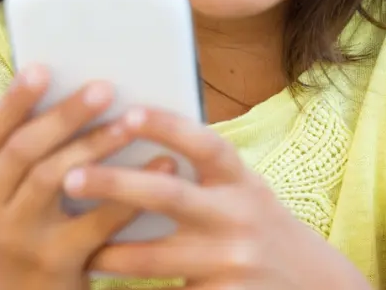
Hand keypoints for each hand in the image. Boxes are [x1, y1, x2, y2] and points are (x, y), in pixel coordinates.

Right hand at [0, 65, 173, 289]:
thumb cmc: (20, 238)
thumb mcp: (5, 199)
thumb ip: (25, 160)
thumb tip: (72, 96)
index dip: (14, 100)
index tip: (42, 69)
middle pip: (24, 150)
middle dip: (64, 115)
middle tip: (103, 87)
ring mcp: (20, 234)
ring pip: (54, 179)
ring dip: (94, 145)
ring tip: (131, 120)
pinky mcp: (56, 261)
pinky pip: (95, 222)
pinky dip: (129, 192)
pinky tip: (160, 167)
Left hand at [69, 108, 368, 288]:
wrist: (316, 286)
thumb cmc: (255, 225)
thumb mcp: (241, 191)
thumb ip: (198, 170)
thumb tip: (124, 131)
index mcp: (241, 181)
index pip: (205, 145)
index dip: (167, 126)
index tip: (126, 113)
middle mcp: (238, 217)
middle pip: (168, 197)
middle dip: (115, 185)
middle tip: (69, 177)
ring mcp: (231, 262)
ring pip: (153, 259)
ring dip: (108, 253)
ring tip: (74, 246)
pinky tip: (99, 284)